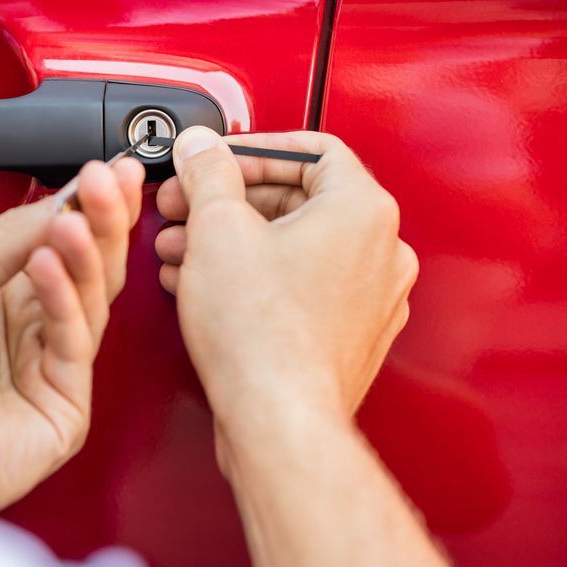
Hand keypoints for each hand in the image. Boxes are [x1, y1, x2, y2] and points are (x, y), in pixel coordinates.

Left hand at [0, 158, 144, 519]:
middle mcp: (34, 328)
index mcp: (6, 296)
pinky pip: (74, 342)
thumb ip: (6, 238)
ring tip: (74, 220)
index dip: (87, 207)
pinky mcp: (65, 406)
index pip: (61, 243)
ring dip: (85, 253)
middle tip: (109, 182)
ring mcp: (53, 368)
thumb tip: (60, 201)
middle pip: (89, 267)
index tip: (106, 170)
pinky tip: (49, 264)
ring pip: (92, 300)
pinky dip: (65, 300)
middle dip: (102, 221)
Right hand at [155, 127, 417, 432]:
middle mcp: (381, 252)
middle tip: (187, 207)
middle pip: (299, 200)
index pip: (312, 150)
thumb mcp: (217, 230)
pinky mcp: (350, 335)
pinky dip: (256, 277)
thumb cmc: (262, 337)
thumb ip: (208, 173)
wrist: (277, 418)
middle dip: (230, 202)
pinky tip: (209, 286)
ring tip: (185, 250)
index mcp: (364, 211)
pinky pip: (301, 286)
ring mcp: (371, 298)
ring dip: (235, 241)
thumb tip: (201, 148)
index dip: (251, 150)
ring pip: (295, 246)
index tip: (215, 161)